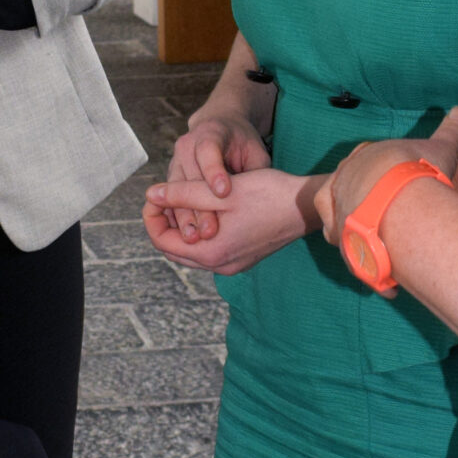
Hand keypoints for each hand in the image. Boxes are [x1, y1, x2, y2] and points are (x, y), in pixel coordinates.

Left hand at [142, 167, 323, 274]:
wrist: (306, 206)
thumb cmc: (267, 194)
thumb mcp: (220, 191)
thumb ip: (182, 194)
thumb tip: (151, 195)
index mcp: (211, 253)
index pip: (162, 241)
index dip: (151, 217)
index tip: (154, 193)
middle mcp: (220, 266)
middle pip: (174, 248)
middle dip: (163, 222)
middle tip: (164, 195)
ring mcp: (233, 263)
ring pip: (192, 249)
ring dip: (182, 226)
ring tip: (181, 198)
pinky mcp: (243, 256)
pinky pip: (209, 248)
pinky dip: (200, 231)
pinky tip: (203, 208)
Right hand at [160, 114, 273, 240]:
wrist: (222, 130)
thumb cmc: (243, 144)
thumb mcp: (256, 154)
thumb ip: (254, 174)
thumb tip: (253, 201)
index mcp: (210, 132)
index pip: (208, 151)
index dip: (214, 172)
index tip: (223, 193)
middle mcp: (187, 146)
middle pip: (188, 178)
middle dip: (198, 207)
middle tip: (210, 231)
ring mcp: (176, 161)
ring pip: (176, 193)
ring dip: (185, 217)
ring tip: (196, 239)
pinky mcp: (173, 177)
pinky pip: (170, 200)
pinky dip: (178, 218)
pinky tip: (186, 238)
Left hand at [320, 106, 457, 243]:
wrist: (399, 204)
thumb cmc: (419, 171)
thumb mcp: (441, 148)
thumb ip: (451, 131)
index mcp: (365, 154)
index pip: (367, 159)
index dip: (382, 169)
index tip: (397, 179)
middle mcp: (345, 178)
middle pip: (352, 185)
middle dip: (368, 195)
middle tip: (391, 209)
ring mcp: (337, 206)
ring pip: (342, 213)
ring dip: (358, 220)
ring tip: (382, 233)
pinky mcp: (338, 234)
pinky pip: (341, 240)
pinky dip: (355, 246)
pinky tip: (373, 253)